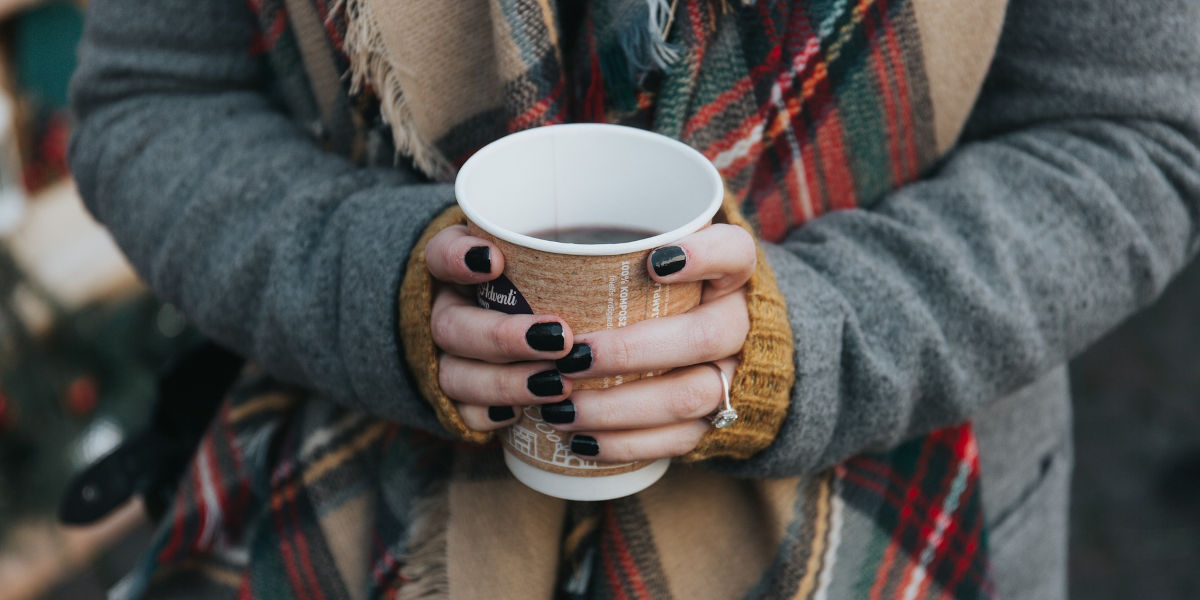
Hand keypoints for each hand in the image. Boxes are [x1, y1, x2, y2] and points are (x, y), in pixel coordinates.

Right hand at [425, 225, 574, 429]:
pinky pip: (461, 412)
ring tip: (557, 384)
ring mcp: (449, 357)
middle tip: (559, 339)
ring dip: (505, 382)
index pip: (441, 253)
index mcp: (460, 267)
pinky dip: (488, 414)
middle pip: (451, 326)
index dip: (458, 258)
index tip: (494, 261)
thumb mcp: (554, 258)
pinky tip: (520, 416)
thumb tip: (655, 263)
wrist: (512, 321)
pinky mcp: (460, 397)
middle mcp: (447, 311)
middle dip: (503, 336)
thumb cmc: (544, 282)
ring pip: (455, 374)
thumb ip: (578, 252)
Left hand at [542, 224, 754, 461]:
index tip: (655, 263)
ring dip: (620, 406)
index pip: (734, 252)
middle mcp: (739, 322)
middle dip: (632, 351)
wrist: (718, 347)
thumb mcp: (649, 259)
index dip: (704, 256)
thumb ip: (609, 250)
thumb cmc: (660, 292)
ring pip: (691, 396)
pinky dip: (627, 444)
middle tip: (572, 357)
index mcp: (730, 273)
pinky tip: (581, 441)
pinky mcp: (716, 420)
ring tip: (561, 409)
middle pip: (703, 336)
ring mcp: (733, 374)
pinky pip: (680, 440)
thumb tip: (501, 250)